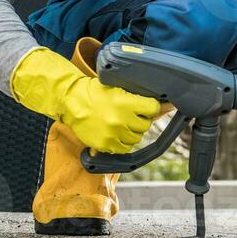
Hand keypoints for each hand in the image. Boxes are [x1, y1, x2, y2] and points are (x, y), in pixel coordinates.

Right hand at [10, 46, 160, 152]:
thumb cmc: (94, 92)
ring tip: (121, 123)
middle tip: (130, 115)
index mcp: (126, 103)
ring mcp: (113, 134)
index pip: (153, 108)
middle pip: (145, 125)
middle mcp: (121, 120)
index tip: (146, 106)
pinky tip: (116, 133)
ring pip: (136, 138)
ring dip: (132, 131)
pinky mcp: (105, 144)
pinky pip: (124, 148)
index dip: (150, 107)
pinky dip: (122, 142)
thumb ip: (139, 98)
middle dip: (140, 119)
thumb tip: (165, 106)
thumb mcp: (118, 88)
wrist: (71, 102)